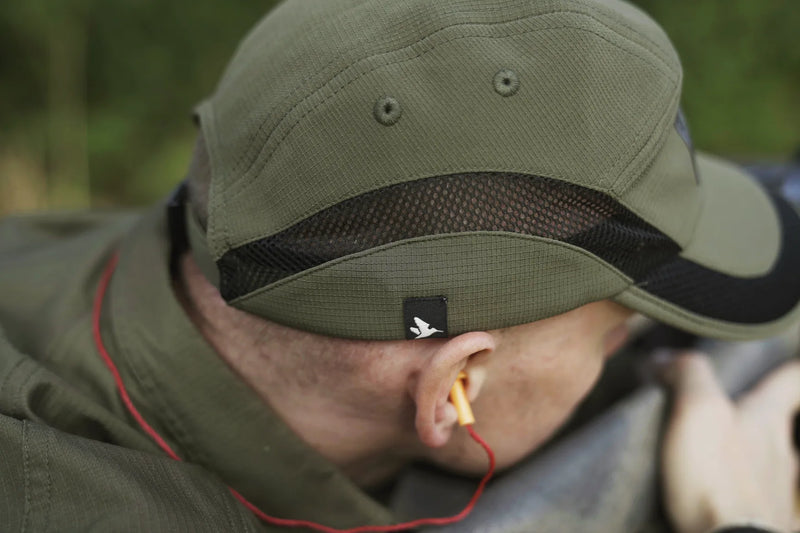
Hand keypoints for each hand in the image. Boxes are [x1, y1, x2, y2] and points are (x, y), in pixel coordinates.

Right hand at [661, 352, 799, 532]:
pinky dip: (741, 491)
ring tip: (717, 455)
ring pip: (770, 462)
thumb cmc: (717, 480)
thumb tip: (666, 356)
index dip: (789, 368)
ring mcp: (777, 492)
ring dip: (749, 454)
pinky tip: (721, 495)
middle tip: (729, 406)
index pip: (790, 381)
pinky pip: (756, 499)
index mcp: (767, 419)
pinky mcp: (763, 523)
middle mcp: (781, 453)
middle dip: (759, 413)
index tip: (789, 361)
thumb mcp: (697, 411)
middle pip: (777, 424)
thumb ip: (687, 374)